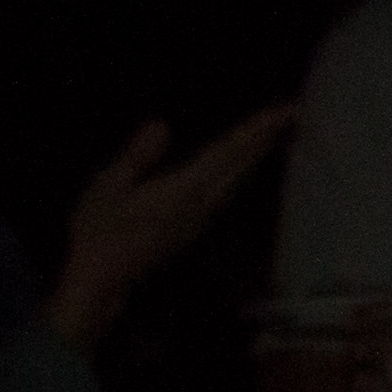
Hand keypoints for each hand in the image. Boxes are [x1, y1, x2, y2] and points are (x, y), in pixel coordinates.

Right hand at [49, 102, 298, 347]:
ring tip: (278, 131)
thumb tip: (162, 124)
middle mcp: (203, 203)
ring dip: (259, 153)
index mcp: (185, 189)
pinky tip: (247, 165)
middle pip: (242, 164)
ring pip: (240, 179)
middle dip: (267, 137)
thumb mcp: (108, 187)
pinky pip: (230, 191)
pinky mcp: (197, 227)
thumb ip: (138, 155)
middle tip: (292, 112)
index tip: (283, 112)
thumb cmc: (99, 231)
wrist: (103, 279)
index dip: (256, 130)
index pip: (227, 152)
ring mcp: (203, 218)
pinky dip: (244, 171)